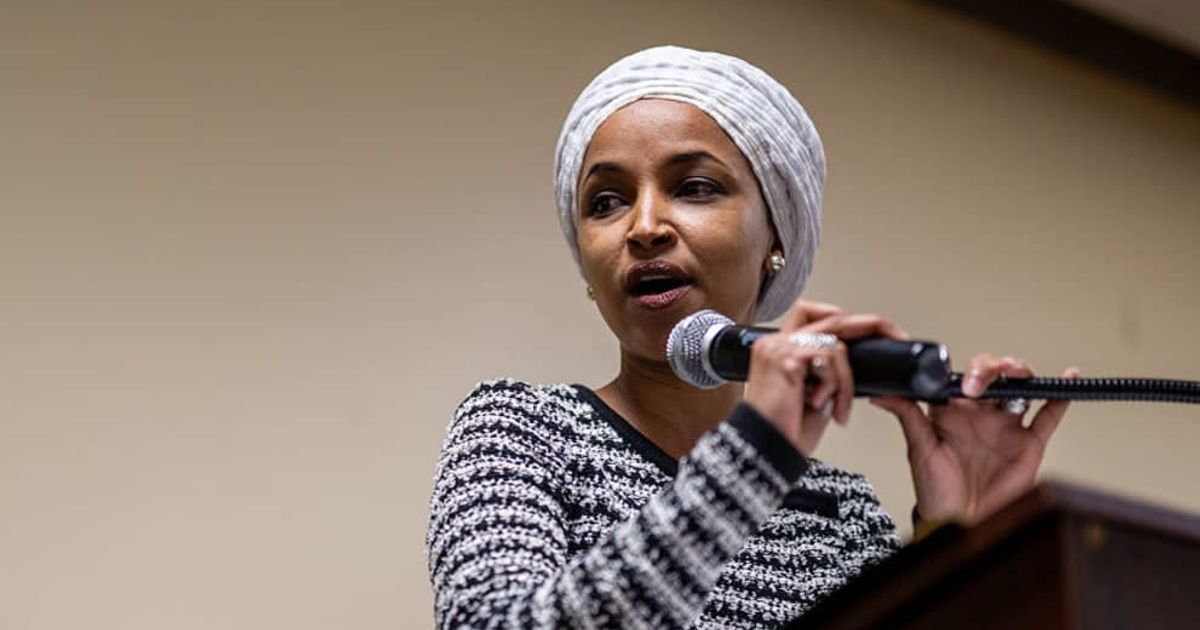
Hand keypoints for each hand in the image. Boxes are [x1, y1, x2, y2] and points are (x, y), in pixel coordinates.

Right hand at [744, 300, 907, 454]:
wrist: (766, 451)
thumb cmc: (785, 430)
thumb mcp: (815, 395)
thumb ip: (828, 373)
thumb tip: (855, 365)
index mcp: (781, 349)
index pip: (812, 314)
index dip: (843, 317)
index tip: (872, 329)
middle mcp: (776, 343)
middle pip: (832, 319)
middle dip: (871, 325)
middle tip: (896, 335)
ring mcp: (779, 348)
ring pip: (836, 347)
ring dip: (845, 382)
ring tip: (837, 407)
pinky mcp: (785, 360)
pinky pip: (829, 361)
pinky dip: (835, 386)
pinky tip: (820, 404)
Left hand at [872, 355, 1079, 523]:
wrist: (961, 522)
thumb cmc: (937, 490)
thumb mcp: (920, 448)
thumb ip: (907, 415)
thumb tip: (883, 392)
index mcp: (953, 410)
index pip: (961, 376)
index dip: (964, 371)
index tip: (962, 381)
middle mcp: (981, 413)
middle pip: (992, 375)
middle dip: (990, 368)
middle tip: (980, 384)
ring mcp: (1006, 425)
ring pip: (1019, 386)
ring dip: (1019, 372)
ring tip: (1014, 371)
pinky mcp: (1030, 442)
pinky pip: (1049, 414)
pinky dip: (1061, 396)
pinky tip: (1069, 377)